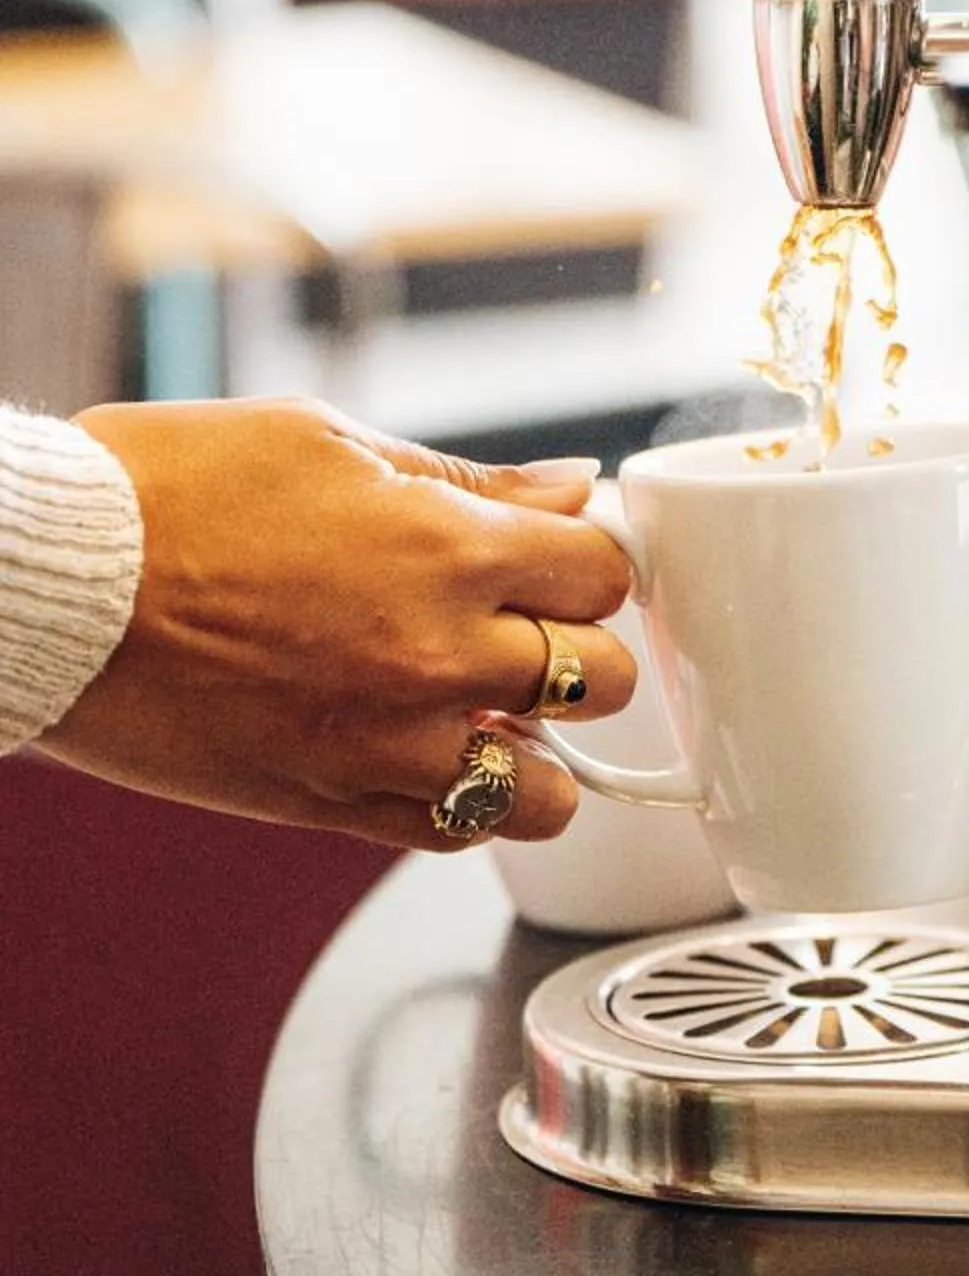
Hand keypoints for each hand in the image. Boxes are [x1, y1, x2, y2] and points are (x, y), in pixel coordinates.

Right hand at [44, 399, 637, 852]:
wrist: (51, 586)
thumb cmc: (169, 490)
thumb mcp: (326, 442)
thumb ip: (466, 479)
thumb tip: (569, 489)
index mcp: (450, 550)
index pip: (606, 573)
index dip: (585, 562)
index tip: (553, 559)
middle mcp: (441, 656)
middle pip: (603, 680)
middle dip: (573, 650)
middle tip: (518, 629)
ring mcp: (392, 744)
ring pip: (552, 790)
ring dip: (535, 749)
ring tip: (482, 709)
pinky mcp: (333, 806)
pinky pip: (459, 834)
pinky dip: (465, 803)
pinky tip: (430, 754)